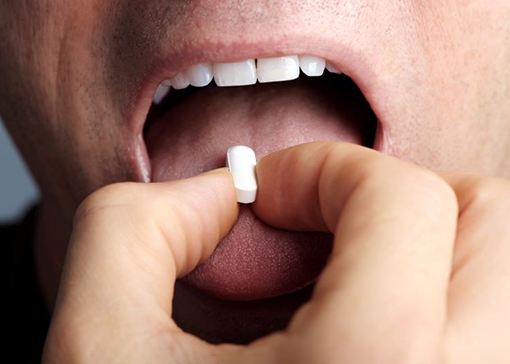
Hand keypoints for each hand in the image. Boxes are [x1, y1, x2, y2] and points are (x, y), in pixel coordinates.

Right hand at [43, 142, 509, 362]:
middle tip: (316, 229)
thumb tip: (218, 193)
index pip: (407, 197)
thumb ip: (137, 227)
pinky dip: (429, 306)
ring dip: (422, 249)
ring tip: (336, 282)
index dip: (323, 169)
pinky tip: (351, 340)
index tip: (262, 200)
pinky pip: (487, 332)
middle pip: (492, 222)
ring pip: (502, 278)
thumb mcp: (95, 350)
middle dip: (394, 199)